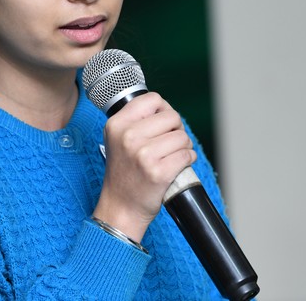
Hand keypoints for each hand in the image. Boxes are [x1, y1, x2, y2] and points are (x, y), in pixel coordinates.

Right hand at [92, 92, 196, 242]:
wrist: (120, 207)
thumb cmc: (123, 172)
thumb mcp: (117, 139)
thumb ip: (135, 120)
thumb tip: (164, 107)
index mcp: (117, 124)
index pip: (152, 99)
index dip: (163, 109)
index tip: (162, 122)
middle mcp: (128, 137)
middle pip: (172, 116)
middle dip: (176, 129)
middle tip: (168, 143)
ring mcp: (144, 155)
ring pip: (182, 137)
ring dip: (183, 146)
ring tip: (171, 156)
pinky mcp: (159, 172)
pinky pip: (187, 155)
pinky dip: (188, 159)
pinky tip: (177, 165)